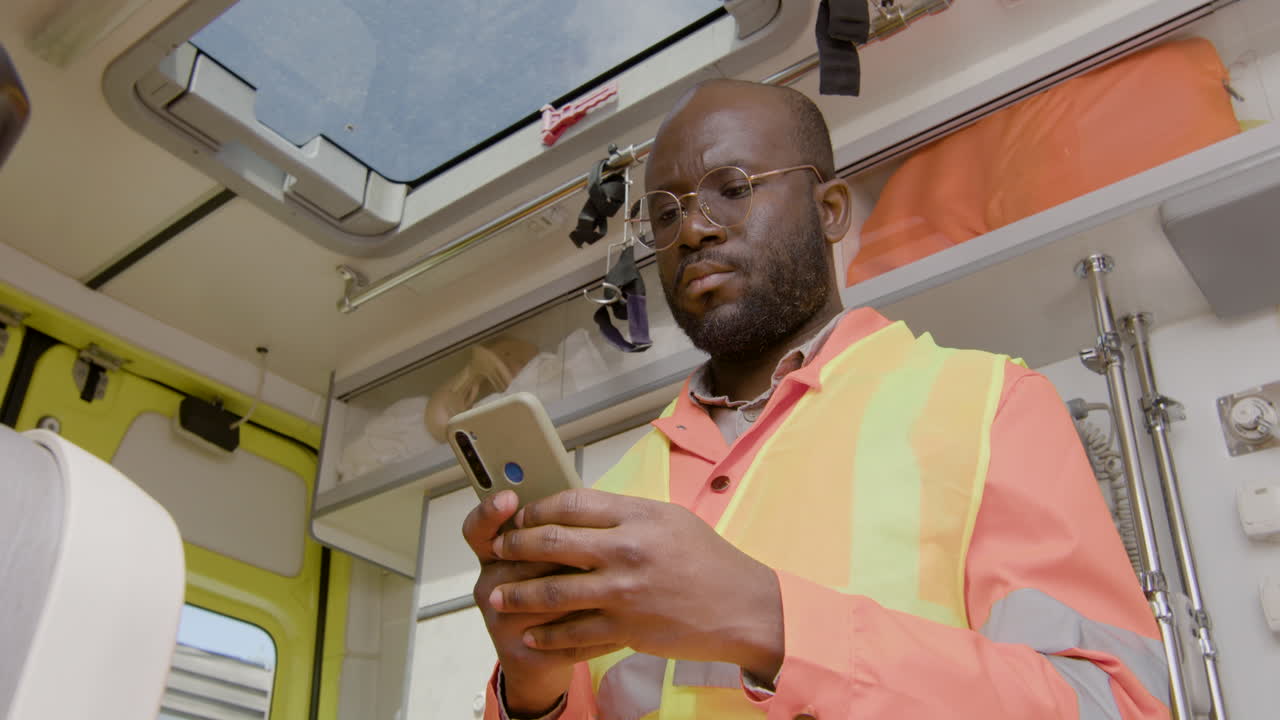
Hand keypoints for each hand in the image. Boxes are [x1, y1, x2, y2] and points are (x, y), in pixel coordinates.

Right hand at [463, 491, 616, 716]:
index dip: (490, 512)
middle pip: (520, 558)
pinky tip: (619, 619)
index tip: (509, 497)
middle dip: (561, 551)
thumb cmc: (554, 596)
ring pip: (545, 594)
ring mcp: (499, 622)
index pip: (479, 529)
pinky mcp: (519, 654)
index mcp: (495, 556)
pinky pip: (561, 636)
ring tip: (616, 579)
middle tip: (596, 547)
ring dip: (584, 587)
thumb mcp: (549, 559)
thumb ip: (556, 533)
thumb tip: (583, 505)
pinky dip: (594, 626)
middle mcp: (489, 586)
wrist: (541, 661)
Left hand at [487, 489, 783, 680]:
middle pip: (551, 542)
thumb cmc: (709, 560)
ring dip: (518, 594)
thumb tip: (581, 510)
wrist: (742, 607)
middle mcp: (626, 550)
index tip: (520, 517)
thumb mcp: (669, 519)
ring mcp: (623, 592)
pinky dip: (547, 635)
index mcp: (636, 516)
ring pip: (553, 591)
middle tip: (498, 550)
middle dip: (515, 547)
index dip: (535, 509)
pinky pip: (574, 632)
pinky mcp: (626, 628)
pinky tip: (531, 633)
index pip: (569, 503)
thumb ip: (625, 513)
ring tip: (498, 595)